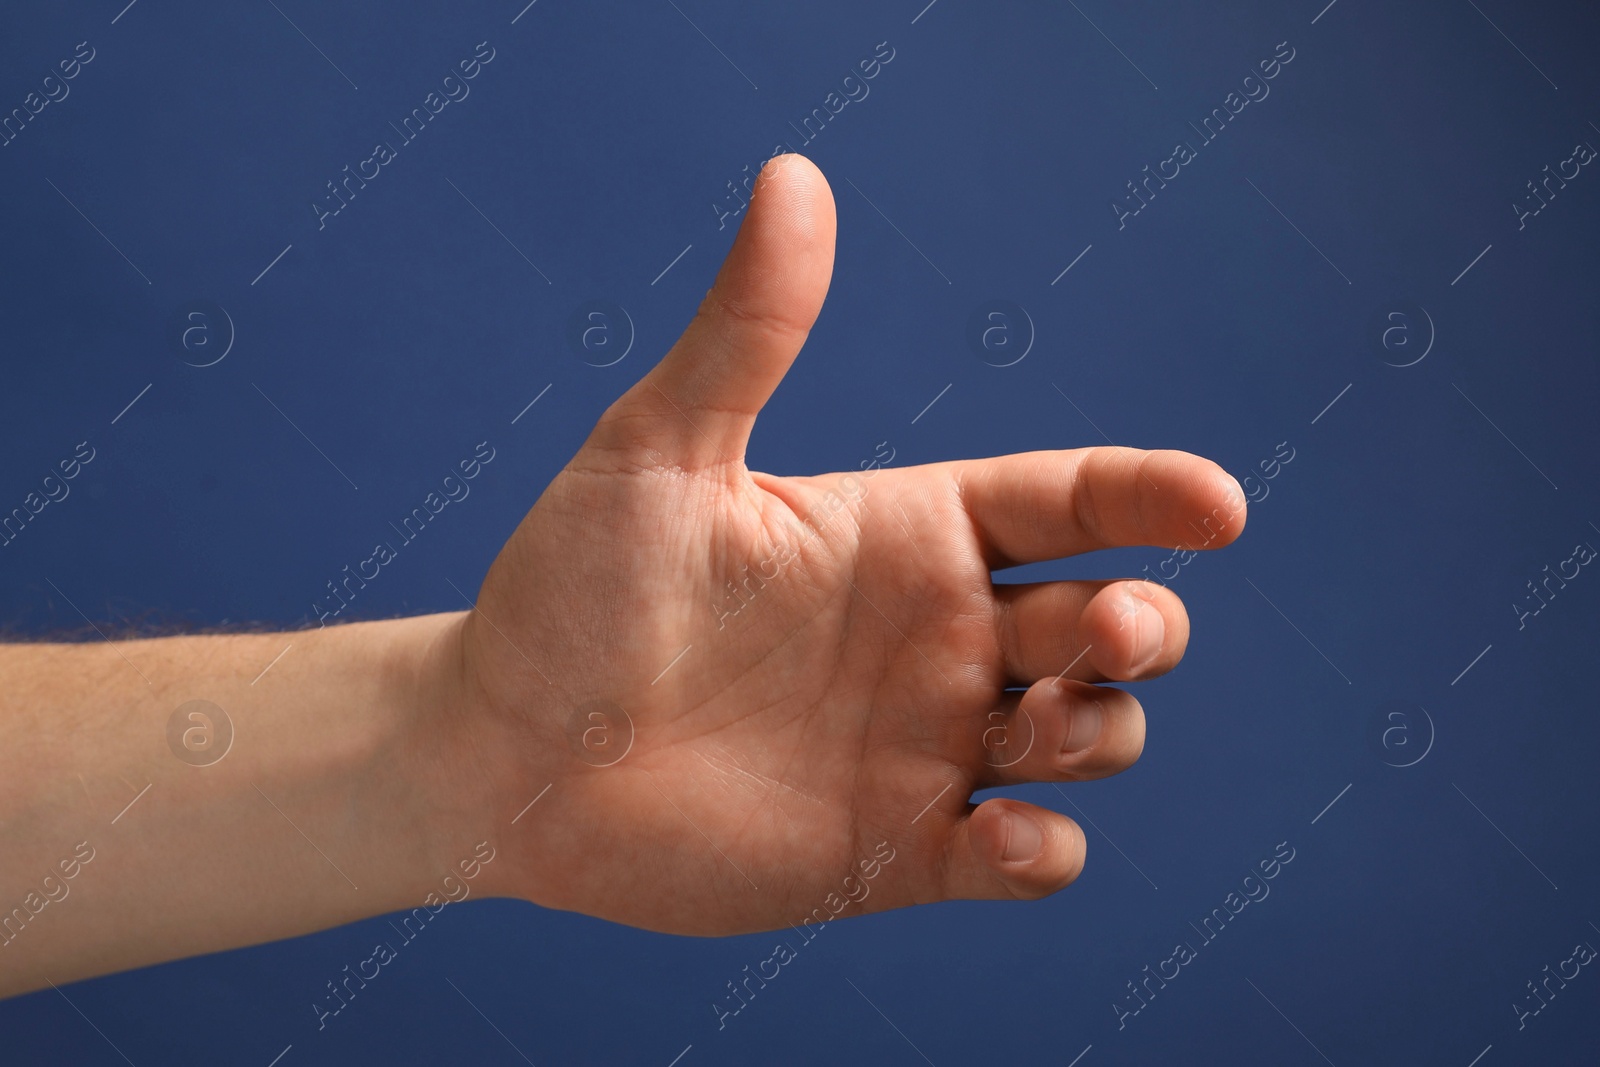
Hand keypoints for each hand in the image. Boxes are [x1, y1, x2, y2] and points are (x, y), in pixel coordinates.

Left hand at [459, 154, 1247, 933]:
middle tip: (1108, 629)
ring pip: (1088, 736)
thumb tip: (795, 173)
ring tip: (1029, 728)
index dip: (1154, 497)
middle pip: (1107, 622)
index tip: (1217, 505)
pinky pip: (1019, 857)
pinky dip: (1043, 853)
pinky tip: (1004, 838)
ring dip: (1099, 733)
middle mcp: (934, 635)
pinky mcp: (896, 851)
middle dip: (1142, 624)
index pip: (1068, 501)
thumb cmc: (569, 590)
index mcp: (904, 531)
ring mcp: (922, 746)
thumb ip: (747, 332)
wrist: (502, 754)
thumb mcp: (658, 451)